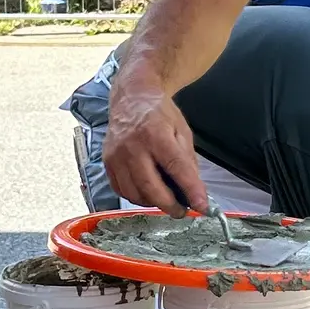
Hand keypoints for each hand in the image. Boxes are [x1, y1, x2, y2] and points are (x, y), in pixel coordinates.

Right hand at [104, 77, 203, 216]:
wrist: (132, 97)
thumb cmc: (159, 113)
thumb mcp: (182, 130)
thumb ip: (188, 160)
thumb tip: (194, 190)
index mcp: (156, 133)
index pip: (176, 167)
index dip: (190, 190)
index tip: (202, 206)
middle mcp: (132, 146)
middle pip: (150, 187)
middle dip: (169, 205)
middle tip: (182, 211)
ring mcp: (116, 155)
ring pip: (134, 193)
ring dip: (152, 203)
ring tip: (165, 199)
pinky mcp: (107, 162)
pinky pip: (120, 189)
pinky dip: (135, 196)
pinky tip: (147, 191)